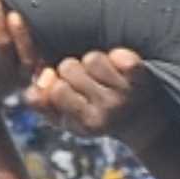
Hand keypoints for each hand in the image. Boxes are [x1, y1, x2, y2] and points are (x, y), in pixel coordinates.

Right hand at [27, 47, 170, 149]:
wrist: (143, 122)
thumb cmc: (96, 117)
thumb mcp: (67, 120)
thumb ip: (42, 105)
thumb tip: (36, 83)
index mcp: (86, 123)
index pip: (55, 91)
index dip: (56, 84)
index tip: (66, 89)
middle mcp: (107, 111)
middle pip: (69, 68)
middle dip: (73, 70)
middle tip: (85, 82)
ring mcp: (126, 94)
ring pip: (92, 58)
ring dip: (93, 62)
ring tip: (101, 75)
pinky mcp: (142, 78)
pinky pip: (119, 55)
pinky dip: (117, 55)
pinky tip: (119, 66)